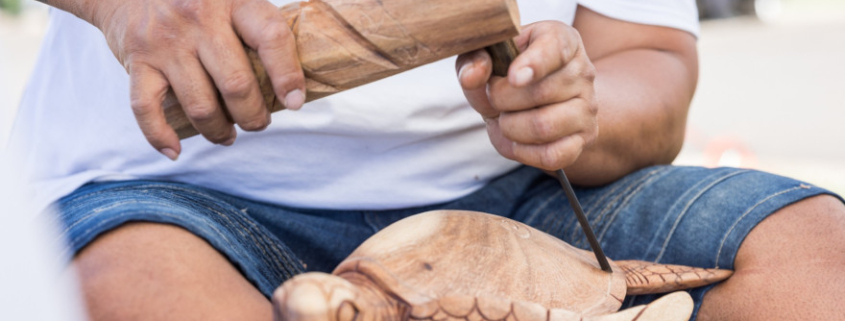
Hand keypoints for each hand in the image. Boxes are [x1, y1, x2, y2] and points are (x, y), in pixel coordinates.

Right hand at [85, 0, 304, 158]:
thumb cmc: (197, 2)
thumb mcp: (234, 0)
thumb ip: (258, 30)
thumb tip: (292, 84)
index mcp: (234, 0)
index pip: (271, 37)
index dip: (288, 75)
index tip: (294, 102)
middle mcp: (199, 17)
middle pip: (237, 83)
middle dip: (253, 116)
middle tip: (258, 123)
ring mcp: (165, 40)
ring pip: (200, 105)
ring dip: (218, 131)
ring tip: (227, 135)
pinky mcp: (137, 60)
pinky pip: (147, 109)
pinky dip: (161, 136)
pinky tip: (175, 150)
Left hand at [456, 21, 597, 170]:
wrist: (531, 105)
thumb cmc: (505, 77)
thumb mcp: (487, 61)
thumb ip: (473, 60)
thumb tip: (474, 74)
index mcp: (561, 40)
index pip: (555, 48)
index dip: (534, 64)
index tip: (514, 77)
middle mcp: (582, 72)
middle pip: (540, 92)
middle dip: (501, 100)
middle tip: (495, 98)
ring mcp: (587, 107)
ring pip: (544, 126)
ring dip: (511, 127)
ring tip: (507, 118)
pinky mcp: (583, 139)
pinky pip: (552, 155)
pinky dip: (524, 152)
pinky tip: (518, 140)